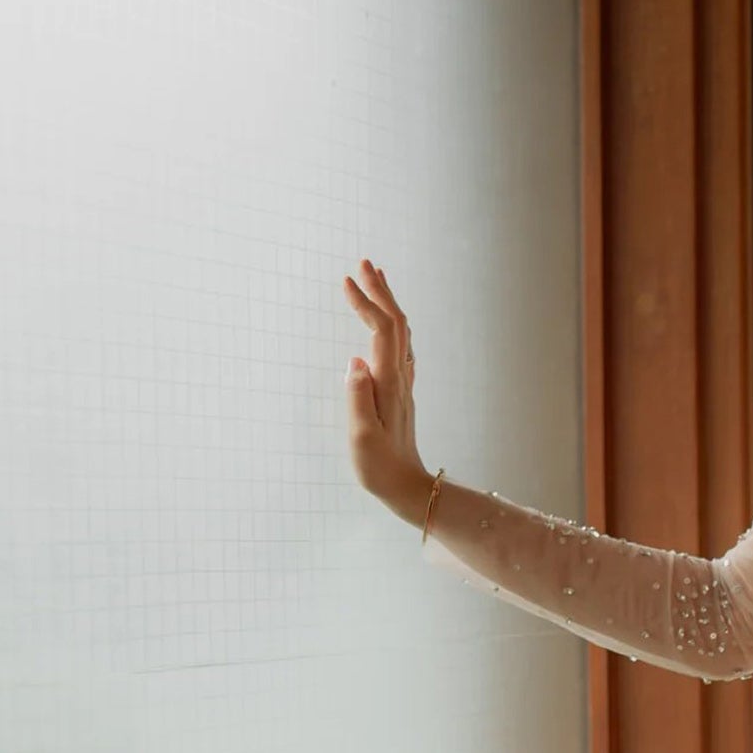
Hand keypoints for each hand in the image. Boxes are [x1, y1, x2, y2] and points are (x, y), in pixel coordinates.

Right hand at [343, 258, 432, 519]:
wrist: (407, 488)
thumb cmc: (379, 468)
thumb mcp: (362, 437)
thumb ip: (357, 399)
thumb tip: (355, 362)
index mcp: (389, 383)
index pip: (381, 330)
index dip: (366, 303)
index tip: (345, 281)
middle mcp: (400, 378)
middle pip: (396, 324)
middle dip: (380, 291)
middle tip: (363, 263)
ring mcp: (402, 384)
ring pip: (400, 333)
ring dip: (387, 304)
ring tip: (374, 280)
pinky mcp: (400, 393)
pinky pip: (399, 347)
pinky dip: (390, 325)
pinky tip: (385, 324)